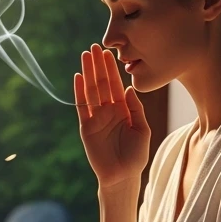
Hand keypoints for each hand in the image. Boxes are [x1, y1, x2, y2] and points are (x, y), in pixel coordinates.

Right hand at [76, 43, 150, 189]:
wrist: (122, 175)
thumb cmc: (135, 155)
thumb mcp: (142, 129)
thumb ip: (136, 109)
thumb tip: (128, 88)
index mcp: (123, 109)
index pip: (116, 84)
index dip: (112, 68)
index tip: (109, 52)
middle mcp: (108, 111)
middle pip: (102, 83)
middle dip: (98, 65)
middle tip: (94, 46)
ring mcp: (96, 119)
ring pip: (91, 91)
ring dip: (88, 73)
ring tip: (85, 56)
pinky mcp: (86, 128)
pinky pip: (82, 107)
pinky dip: (79, 93)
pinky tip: (78, 77)